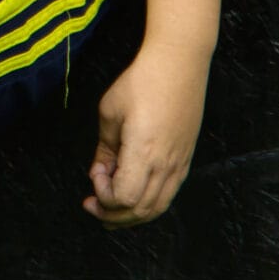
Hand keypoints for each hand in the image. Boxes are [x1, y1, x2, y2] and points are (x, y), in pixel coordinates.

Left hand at [84, 40, 209, 226]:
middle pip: (140, 211)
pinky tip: (134, 195)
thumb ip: (103, 149)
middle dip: (112, 214)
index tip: (95, 172)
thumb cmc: (141, 82)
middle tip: (92, 205)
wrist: (179, 64)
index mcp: (145, 153)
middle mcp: (166, 164)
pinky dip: (149, 204)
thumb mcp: (110, 113)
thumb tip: (99, 173)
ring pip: (157, 207)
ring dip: (131, 215)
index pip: (124, 199)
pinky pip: (169, 194)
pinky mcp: (186, 158)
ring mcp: (180, 163)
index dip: (104, 195)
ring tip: (110, 210)